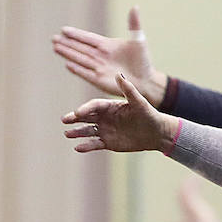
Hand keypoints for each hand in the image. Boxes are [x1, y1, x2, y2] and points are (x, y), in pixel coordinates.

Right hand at [53, 6, 167, 105]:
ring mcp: (99, 68)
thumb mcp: (139, 40)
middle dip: (67, 43)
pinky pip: (86, 73)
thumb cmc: (143, 60)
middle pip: (80, 48)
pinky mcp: (99, 79)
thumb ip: (134, 24)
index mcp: (107, 45)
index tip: (64, 29)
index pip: (88, 38)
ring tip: (55, 47)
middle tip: (53, 38)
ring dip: (68, 53)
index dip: (77, 34)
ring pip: (80, 59)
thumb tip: (135, 7)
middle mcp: (100, 56)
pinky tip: (67, 64)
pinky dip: (77, 69)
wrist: (146, 81)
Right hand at [63, 74, 177, 153]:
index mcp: (110, 106)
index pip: (94, 106)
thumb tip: (118, 74)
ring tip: (67, 133)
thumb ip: (128, 89)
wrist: (156, 133)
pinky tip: (78, 147)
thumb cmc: (149, 115)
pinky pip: (94, 144)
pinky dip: (86, 146)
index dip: (85, 109)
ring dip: (77, 132)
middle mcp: (105, 117)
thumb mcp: (139, 102)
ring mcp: (105, 130)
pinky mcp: (108, 143)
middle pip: (86, 117)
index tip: (78, 113)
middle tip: (65, 120)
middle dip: (75, 118)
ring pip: (87, 131)